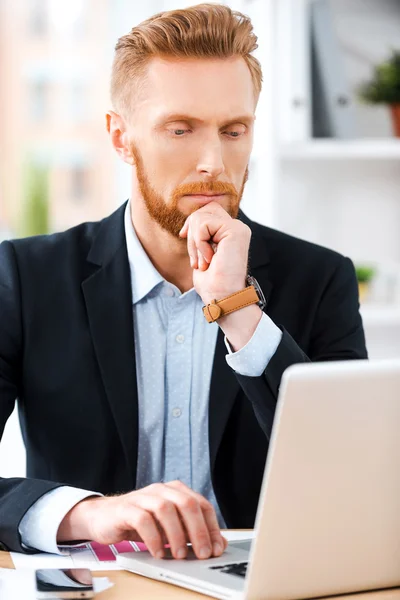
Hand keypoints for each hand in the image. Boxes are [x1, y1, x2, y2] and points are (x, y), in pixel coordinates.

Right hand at [57, 480, 227, 559]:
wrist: (103, 517)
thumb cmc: (139, 521)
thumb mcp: (169, 527)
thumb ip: (191, 532)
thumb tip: (218, 544)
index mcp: (176, 491)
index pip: (202, 504)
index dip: (211, 527)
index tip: (216, 548)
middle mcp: (161, 490)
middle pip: (187, 504)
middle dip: (198, 531)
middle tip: (203, 553)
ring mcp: (143, 497)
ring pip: (166, 509)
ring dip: (176, 534)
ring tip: (179, 555)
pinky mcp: (126, 508)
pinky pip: (143, 520)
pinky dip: (153, 538)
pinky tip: (157, 553)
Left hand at [179, 202, 250, 304]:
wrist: (223, 298)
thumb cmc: (212, 283)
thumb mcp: (201, 253)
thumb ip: (200, 235)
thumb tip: (190, 223)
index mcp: (230, 232)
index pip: (207, 211)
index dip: (191, 222)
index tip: (183, 236)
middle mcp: (237, 228)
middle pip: (203, 210)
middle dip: (191, 232)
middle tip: (197, 259)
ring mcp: (238, 228)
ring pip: (200, 217)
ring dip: (194, 243)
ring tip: (203, 261)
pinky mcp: (235, 230)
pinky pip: (203, 225)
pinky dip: (199, 244)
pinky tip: (209, 259)